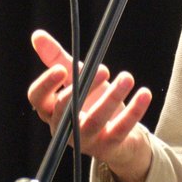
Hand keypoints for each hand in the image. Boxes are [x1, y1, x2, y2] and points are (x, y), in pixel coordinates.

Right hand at [27, 30, 152, 181]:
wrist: (120, 138)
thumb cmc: (92, 103)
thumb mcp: (75, 79)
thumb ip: (56, 59)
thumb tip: (37, 35)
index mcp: (51, 110)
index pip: (37, 99)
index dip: (46, 84)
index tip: (61, 69)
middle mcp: (65, 128)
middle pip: (65, 112)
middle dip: (82, 89)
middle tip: (103, 69)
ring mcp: (87, 140)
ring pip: (95, 120)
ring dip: (112, 97)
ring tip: (127, 77)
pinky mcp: (110, 146)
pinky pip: (121, 129)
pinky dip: (134, 111)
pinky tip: (145, 93)